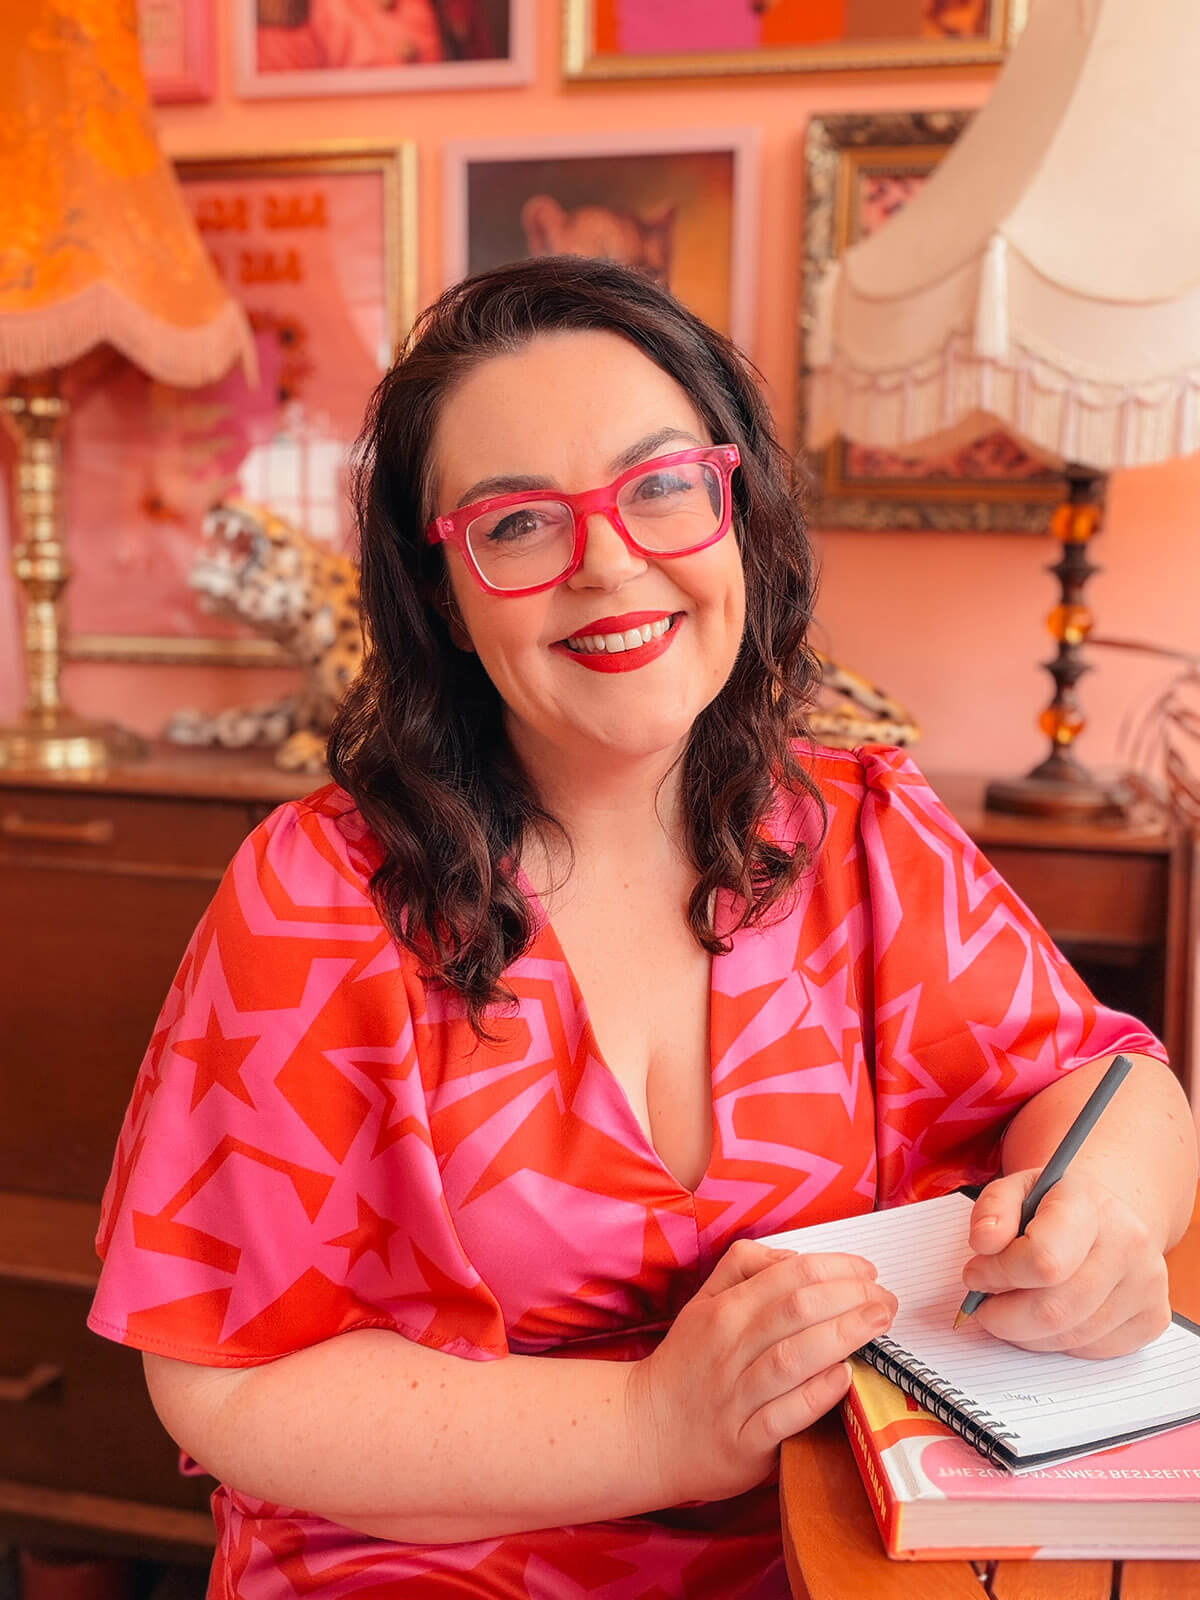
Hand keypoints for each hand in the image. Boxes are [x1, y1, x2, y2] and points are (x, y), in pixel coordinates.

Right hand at [627, 1239, 896, 1504]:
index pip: (789, 1275)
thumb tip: (794, 1258)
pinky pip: (785, 1415)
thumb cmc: (687, 1364)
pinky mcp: (744, 1442)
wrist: (644, 1429)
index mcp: (724, 1310)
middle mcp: (729, 1347)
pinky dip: (817, 1394)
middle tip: (886, 1299)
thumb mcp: (703, 1302)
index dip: (836, 1268)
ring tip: (879, 1325)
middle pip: (797, 1310)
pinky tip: (845, 1378)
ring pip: (794, 1357)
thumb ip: (743, 1267)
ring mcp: (736, 1396)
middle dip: (851, 1298)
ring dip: (844, 1336)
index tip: (869, 1273)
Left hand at [962, 1169, 1172, 1358]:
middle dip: (1004, 1316)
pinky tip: (1047, 1317)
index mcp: (1090, 1204)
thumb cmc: (1053, 1206)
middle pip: (1055, 1309)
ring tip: (1010, 1310)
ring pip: (1072, 1336)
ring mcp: (1147, 1284)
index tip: (975, 1274)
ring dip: (1026, 1333)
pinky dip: (1058, 1343)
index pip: (1043, 1260)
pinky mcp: (1153, 1317)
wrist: (1106, 1214)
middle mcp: (1128, 1243)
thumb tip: (984, 1242)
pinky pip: (1093, 1350)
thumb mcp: (1015, 1189)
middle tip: (983, 1306)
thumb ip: (992, 1209)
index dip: (998, 1275)